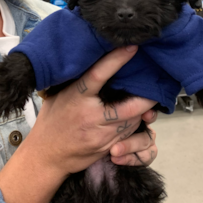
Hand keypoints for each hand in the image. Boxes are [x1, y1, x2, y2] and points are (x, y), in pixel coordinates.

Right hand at [25, 45, 157, 175]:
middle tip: (156, 82)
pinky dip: (135, 123)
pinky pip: (129, 133)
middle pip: (129, 106)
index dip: (117, 60)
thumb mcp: (57, 95)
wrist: (47, 156)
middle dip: (147, 97)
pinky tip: (136, 114)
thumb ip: (75, 81)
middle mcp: (91, 116)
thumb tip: (91, 59)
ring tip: (147, 97)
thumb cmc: (52, 120)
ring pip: (133, 121)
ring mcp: (101, 135)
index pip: (98, 75)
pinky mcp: (107, 147)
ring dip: (142, 109)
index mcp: (76, 97)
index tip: (132, 46)